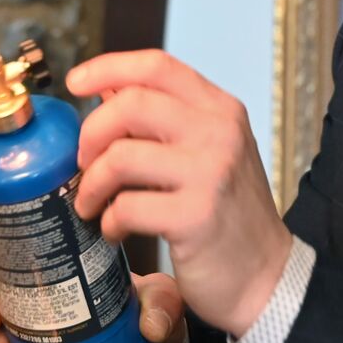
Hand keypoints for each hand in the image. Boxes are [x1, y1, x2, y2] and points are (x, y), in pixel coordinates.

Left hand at [67, 50, 292, 333]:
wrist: (267, 276)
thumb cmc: (229, 214)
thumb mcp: (208, 153)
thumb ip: (164, 120)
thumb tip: (107, 90)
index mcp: (221, 110)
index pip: (157, 66)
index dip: (108, 67)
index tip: (75, 83)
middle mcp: (219, 133)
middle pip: (131, 104)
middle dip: (91, 134)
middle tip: (83, 163)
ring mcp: (210, 173)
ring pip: (120, 156)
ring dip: (92, 184)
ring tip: (92, 204)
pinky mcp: (196, 216)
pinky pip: (126, 206)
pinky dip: (109, 221)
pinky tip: (115, 231)